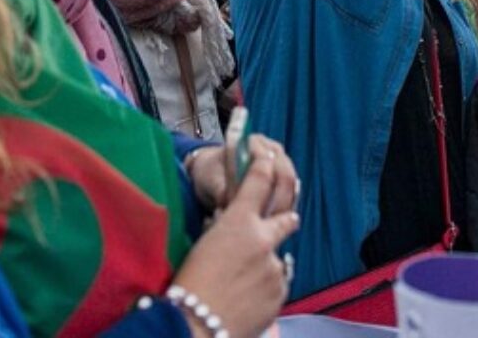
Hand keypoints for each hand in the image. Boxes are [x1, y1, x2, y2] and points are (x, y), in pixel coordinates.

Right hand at [172, 149, 299, 337]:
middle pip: (286, 216)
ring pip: (279, 258)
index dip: (266, 163)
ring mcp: (274, 266)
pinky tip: (248, 298)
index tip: (269, 157)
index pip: (259, 179)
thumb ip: (227, 229)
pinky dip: (267, 289)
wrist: (196, 326)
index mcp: (238, 220)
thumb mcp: (205, 242)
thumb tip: (233, 225)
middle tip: (285, 221)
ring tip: (246, 280)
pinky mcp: (280, 293)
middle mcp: (262, 238)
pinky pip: (278, 285)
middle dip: (286, 219)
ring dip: (268, 264)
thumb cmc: (190, 283)